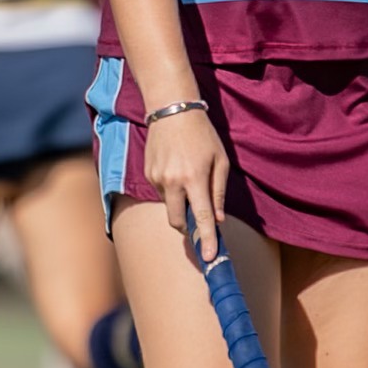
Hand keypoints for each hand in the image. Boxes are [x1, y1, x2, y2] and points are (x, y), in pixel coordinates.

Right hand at [144, 108, 228, 260]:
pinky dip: (171, 189)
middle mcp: (172, 181)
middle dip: (188, 227)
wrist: (172, 109)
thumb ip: (219, 192)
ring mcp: (157, 179)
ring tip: (188, 175)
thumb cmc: (202, 135)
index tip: (209, 258)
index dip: (206, 240)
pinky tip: (176, 168)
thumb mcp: (220, 160)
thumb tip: (218, 220)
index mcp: (194, 178)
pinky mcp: (148, 174)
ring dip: (180, 202)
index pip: (202, 217)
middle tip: (199, 220)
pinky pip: (162, 192)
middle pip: (177, 221)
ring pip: (170, 206)